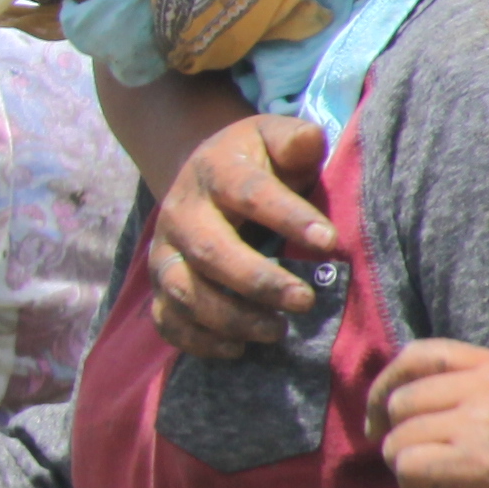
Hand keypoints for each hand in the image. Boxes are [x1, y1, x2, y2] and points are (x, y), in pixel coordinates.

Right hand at [141, 114, 333, 361]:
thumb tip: (309, 143)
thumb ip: (296, 141)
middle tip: (305, 302)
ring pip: (185, 292)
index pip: (250, 193)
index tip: (329, 243)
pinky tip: (239, 349)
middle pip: (211, 252)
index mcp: (214, 172)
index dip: (288, 218)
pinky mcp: (159, 287)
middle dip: (258, 282)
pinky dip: (199, 341)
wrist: (203, 175)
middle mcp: (181, 213)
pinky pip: (168, 321)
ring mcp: (164, 253)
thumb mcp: (275, 139)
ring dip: (230, 318)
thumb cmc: (257, 162)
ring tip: (277, 330)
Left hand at [367, 341, 488, 487]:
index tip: (377, 419)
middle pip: (402, 401)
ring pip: (398, 439)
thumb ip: (456, 394)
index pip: (421, 354)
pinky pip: (408, 469)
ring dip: (416, 472)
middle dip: (405, 441)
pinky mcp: (478, 462)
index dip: (387, 384)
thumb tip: (381, 394)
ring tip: (463, 485)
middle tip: (447, 469)